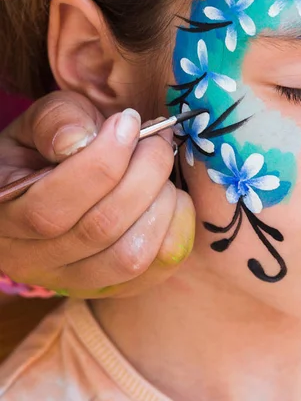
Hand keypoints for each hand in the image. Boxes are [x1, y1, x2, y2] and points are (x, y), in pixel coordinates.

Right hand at [0, 91, 195, 297]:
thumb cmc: (53, 144)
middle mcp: (32, 260)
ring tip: (161, 166)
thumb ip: (57, 121)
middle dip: (144, 173)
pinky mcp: (117, 285)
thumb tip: (79, 140)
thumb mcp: (45, 121)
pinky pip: (160, 265)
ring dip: (161, 201)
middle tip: (157, 139)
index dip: (101, 162)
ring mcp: (76, 280)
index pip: (50, 210)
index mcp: (3, 216)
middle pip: (99, 229)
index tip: (129, 122)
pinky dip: (177, 223)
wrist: (70, 175)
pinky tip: (170, 194)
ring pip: (130, 256)